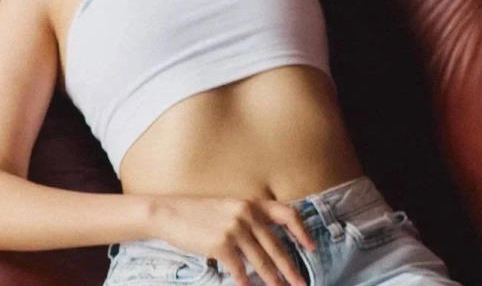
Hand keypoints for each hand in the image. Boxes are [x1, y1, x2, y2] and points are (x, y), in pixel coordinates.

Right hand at [150, 195, 316, 285]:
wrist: (170, 213)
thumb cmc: (199, 213)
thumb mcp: (229, 207)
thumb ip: (250, 218)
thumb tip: (269, 240)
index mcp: (251, 203)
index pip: (287, 214)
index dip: (302, 231)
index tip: (311, 247)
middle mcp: (246, 214)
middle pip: (276, 245)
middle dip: (290, 267)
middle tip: (301, 282)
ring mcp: (234, 228)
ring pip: (261, 261)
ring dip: (273, 279)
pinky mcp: (221, 244)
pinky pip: (239, 268)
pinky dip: (245, 281)